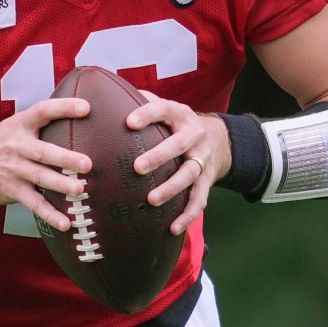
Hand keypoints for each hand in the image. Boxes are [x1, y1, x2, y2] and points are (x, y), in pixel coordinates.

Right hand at [0, 96, 93, 232]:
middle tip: (87, 164)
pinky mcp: (12, 189)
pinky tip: (65, 222)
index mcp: (20, 125)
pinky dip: (49, 214)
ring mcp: (13, 169)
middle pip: (42, 152)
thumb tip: (79, 120)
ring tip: (79, 190)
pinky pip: (33, 203)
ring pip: (39, 177)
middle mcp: (16, 146)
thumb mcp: (15, 126)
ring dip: (60, 185)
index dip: (64, 108)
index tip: (86, 107)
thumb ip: (41, 123)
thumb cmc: (1, 143)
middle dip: (65, 158)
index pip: (43, 111)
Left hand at [127, 91, 230, 236]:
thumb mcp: (167, 109)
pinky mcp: (207, 180)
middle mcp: (195, 135)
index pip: (164, 109)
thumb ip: (144, 102)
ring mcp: (203, 159)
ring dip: (171, 188)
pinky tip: (173, 228)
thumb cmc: (178, 125)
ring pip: (190, 174)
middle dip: (159, 156)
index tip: (129, 122)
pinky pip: (199, 200)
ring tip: (151, 200)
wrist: (219, 139)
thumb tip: (108, 98)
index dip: (148, 114)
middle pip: (179, 145)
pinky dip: (188, 215)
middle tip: (138, 167)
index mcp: (180, 115)